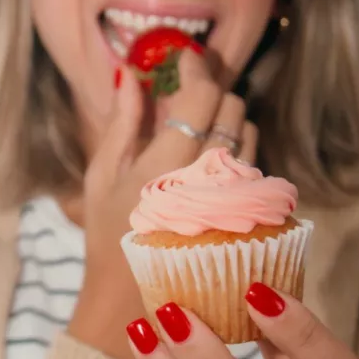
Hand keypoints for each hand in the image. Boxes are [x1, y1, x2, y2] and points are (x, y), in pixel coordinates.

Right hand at [68, 52, 257, 358]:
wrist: (132, 298)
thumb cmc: (108, 235)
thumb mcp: (103, 176)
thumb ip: (122, 123)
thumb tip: (132, 74)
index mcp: (164, 167)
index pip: (202, 97)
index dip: (198, 69)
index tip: (186, 60)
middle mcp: (205, 181)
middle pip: (233, 108)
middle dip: (213, 93)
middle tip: (189, 95)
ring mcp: (229, 200)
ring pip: (250, 134)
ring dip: (228, 120)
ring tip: (199, 131)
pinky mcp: (243, 216)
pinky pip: (254, 163)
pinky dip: (237, 150)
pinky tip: (212, 162)